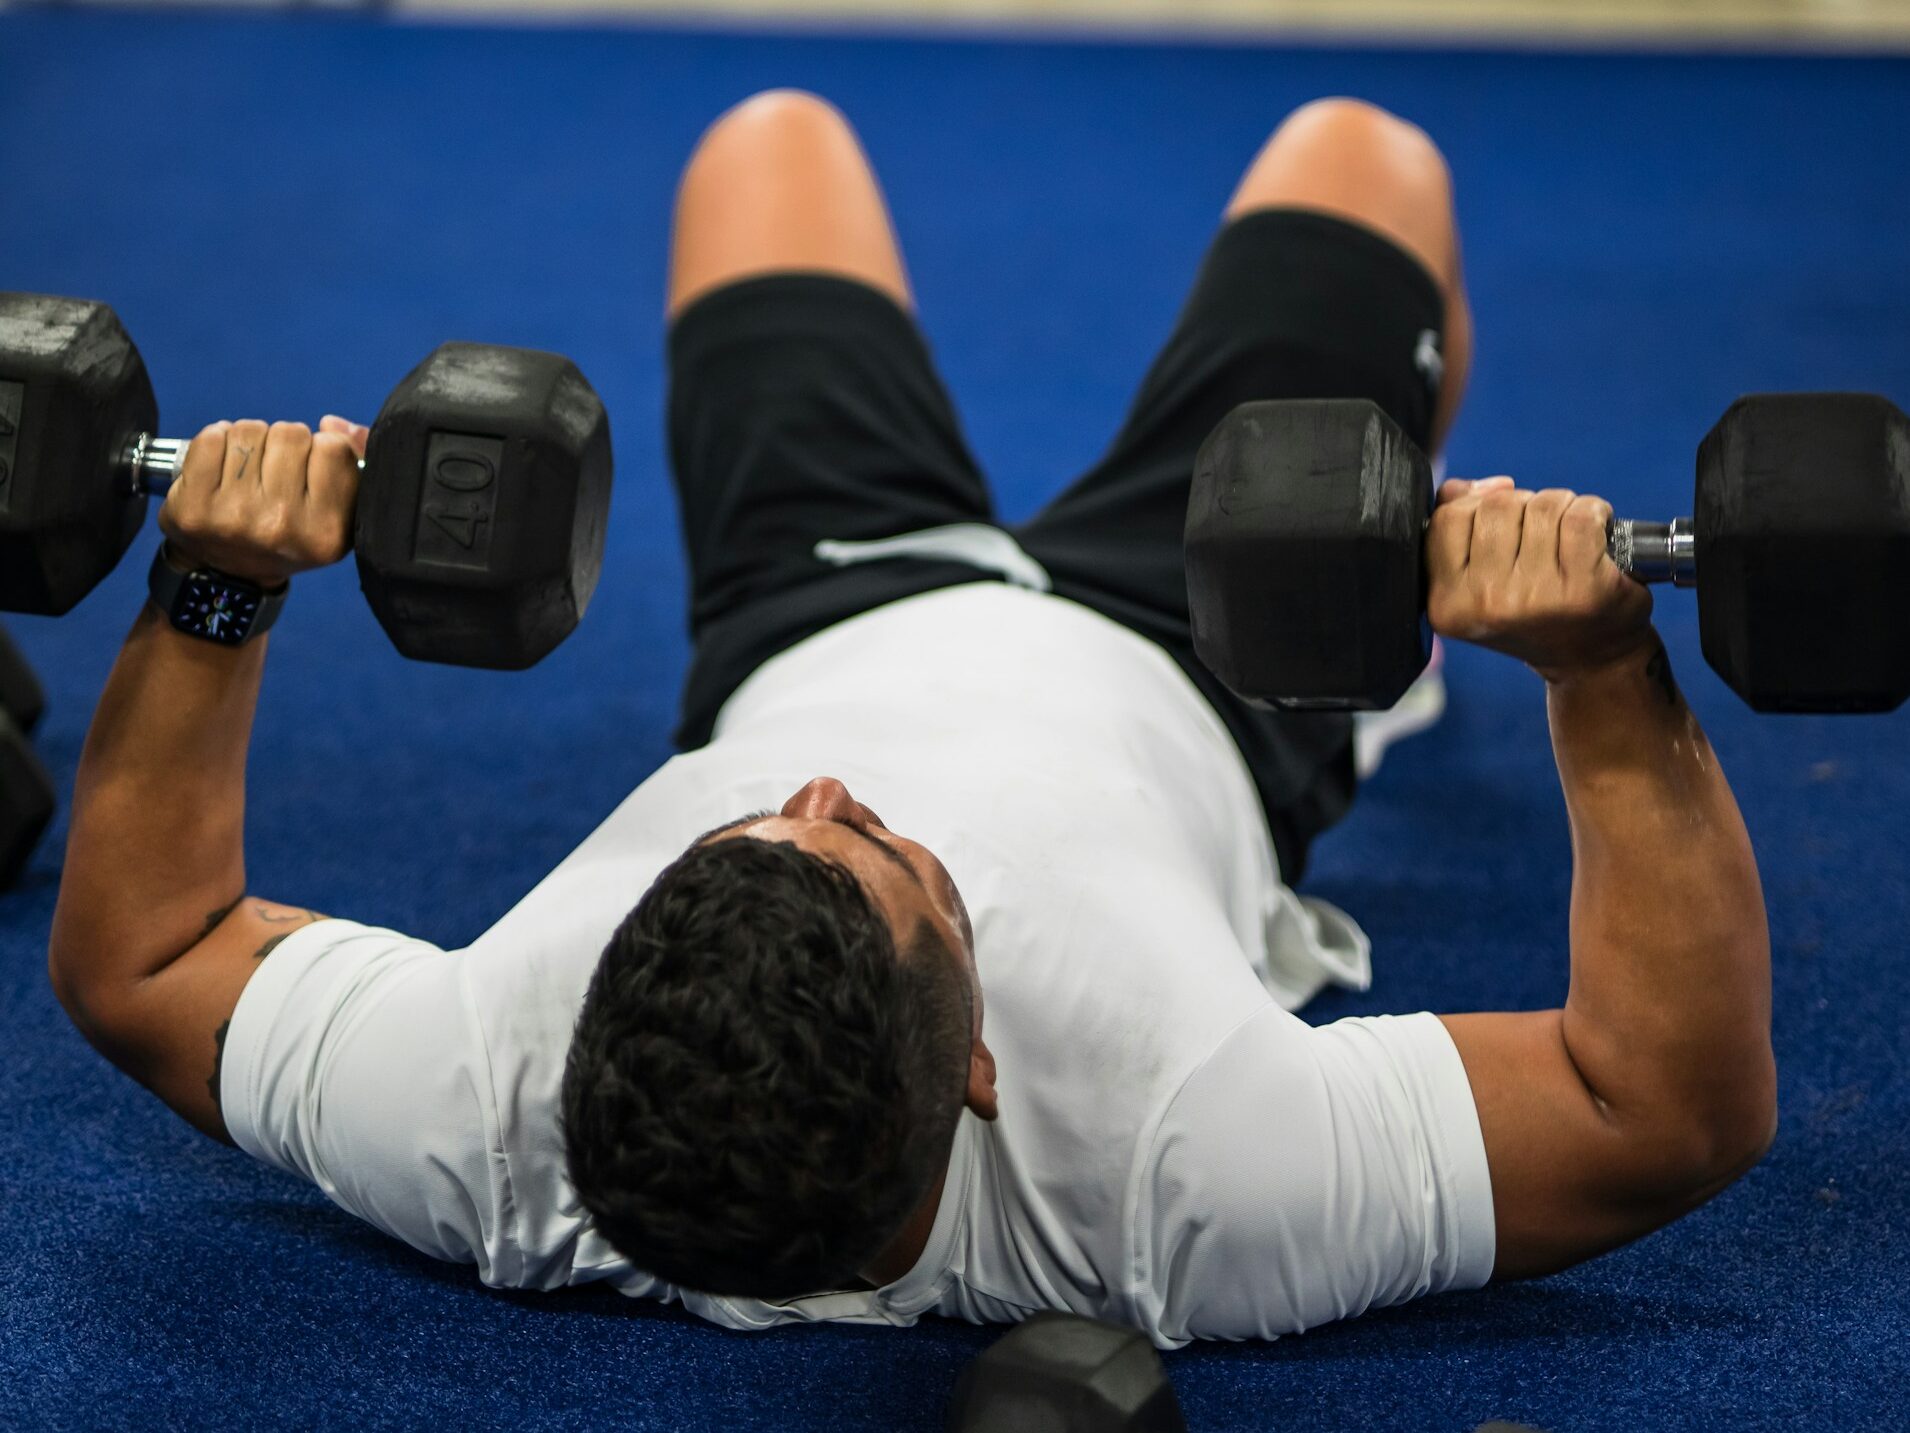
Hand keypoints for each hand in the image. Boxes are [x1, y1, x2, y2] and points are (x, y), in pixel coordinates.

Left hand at [158, 416, 367, 586]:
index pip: (333, 448)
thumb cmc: (288, 534)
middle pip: (290, 433)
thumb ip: (351, 462)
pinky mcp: (193, 507)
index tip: (310, 472)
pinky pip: (210, 438)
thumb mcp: (336, 512)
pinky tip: (222, 468)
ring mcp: (234, 516)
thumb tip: (333, 424)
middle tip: (275, 473)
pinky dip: (216, 442)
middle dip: (283, 444)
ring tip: (249, 472)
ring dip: (250, 442)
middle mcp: (282, 526)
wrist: (230, 574)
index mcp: (326, 531)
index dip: (321, 451)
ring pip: (249, 430)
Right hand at [1426, 476, 1656, 682]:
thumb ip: (1455, 530)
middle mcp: (1484, 604)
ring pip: (1540, 505)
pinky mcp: (1582, 588)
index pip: (1447, 518)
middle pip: (1496, 506)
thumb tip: (1465, 489)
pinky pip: (1580, 516)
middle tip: (1539, 538)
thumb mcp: (1476, 581)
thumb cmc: (1533, 612)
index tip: (1503, 521)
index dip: (1477, 506)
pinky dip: (1594, 512)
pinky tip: (1596, 533)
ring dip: (1560, 508)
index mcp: (1447, 604)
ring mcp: (1532, 597)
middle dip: (1522, 507)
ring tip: (1566, 539)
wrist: (1589, 660)